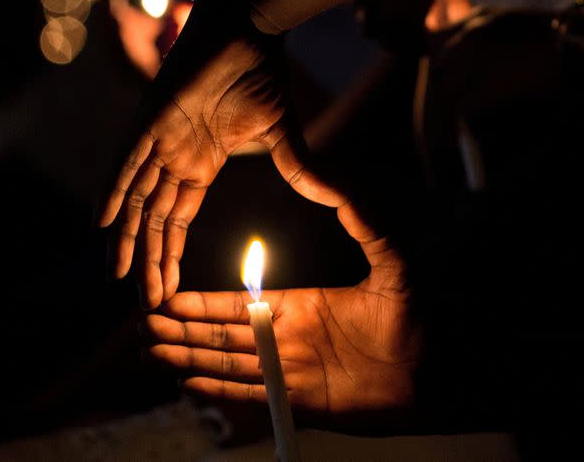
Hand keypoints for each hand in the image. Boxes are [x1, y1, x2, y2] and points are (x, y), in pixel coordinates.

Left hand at [100, 21, 344, 307]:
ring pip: (136, 199)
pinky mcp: (151, 120)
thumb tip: (330, 197)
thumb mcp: (281, 136)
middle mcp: (174, 159)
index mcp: (200, 166)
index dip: (170, 256)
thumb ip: (295, 169)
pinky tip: (103, 223)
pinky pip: (127, 162)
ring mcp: (159, 141)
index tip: (168, 293)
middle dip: (149, 261)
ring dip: (127, 238)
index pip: (178, 222)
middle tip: (146, 304)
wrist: (247, 30)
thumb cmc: (261, 75)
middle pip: (155, 220)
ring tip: (120, 277)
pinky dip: (114, 191)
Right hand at [145, 201, 421, 420]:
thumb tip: (329, 180)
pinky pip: (251, 396)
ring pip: (227, 364)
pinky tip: (188, 385)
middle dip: (182, 331)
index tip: (170, 297)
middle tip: (144, 325)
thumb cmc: (416, 318)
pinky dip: (218, 392)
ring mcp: (291, 372)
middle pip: (222, 335)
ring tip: (152, 353)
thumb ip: (359, 219)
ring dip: (189, 359)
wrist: (438, 375)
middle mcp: (287, 339)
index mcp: (299, 306)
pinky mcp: (301, 402)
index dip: (201, 303)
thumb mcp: (390, 259)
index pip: (237, 304)